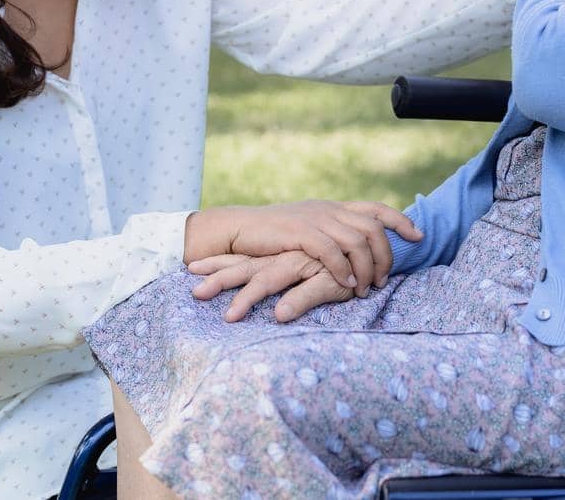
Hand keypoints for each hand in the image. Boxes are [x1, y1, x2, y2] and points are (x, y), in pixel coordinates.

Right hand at [188, 200, 420, 293]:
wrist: (239, 229)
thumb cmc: (274, 237)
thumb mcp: (308, 229)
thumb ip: (332, 234)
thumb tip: (357, 249)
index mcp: (334, 208)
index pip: (376, 209)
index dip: (401, 221)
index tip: (419, 236)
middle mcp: (329, 210)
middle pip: (373, 228)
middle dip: (386, 255)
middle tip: (384, 281)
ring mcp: (316, 219)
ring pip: (357, 241)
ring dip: (367, 268)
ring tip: (366, 289)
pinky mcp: (300, 233)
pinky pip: (332, 251)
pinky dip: (343, 269)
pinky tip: (347, 283)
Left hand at [189, 250, 356, 322]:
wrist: (374, 246)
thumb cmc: (340, 268)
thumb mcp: (309, 279)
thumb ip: (292, 291)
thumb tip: (273, 308)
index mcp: (279, 258)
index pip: (242, 261)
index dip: (217, 265)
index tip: (190, 271)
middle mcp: (289, 258)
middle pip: (247, 268)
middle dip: (219, 280)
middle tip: (194, 292)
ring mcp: (307, 265)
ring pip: (271, 279)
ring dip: (248, 298)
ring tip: (229, 318)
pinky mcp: (329, 277)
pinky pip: (310, 291)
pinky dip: (295, 302)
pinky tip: (279, 315)